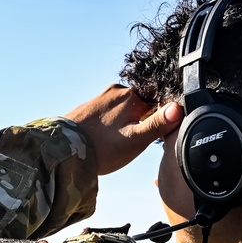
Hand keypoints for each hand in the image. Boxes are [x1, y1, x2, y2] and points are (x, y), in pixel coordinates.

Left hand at [64, 84, 182, 174]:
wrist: (63, 151)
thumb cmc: (101, 149)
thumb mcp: (136, 140)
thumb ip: (158, 123)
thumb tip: (179, 108)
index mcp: (131, 96)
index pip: (157, 103)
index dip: (158, 121)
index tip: (149, 137)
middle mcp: (115, 91)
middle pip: (140, 105)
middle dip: (140, 123)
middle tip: (129, 143)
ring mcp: (100, 98)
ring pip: (123, 110)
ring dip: (124, 125)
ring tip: (114, 144)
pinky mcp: (88, 107)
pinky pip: (108, 114)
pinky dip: (110, 126)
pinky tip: (104, 140)